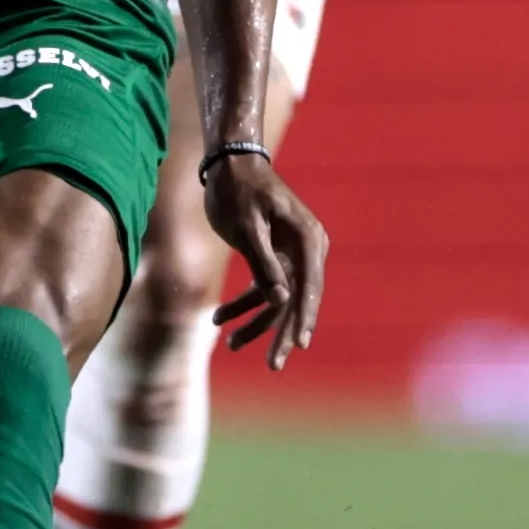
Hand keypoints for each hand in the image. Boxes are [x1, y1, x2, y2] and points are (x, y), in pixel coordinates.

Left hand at [201, 150, 329, 367]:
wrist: (228, 163)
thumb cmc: (236, 189)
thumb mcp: (246, 226)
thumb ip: (263, 262)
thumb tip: (281, 300)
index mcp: (307, 239)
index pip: (310, 286)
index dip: (303, 317)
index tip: (298, 344)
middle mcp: (306, 249)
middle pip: (298, 298)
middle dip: (281, 332)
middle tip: (273, 366)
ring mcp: (292, 254)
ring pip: (279, 298)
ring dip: (255, 321)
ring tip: (229, 345)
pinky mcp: (274, 256)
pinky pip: (264, 287)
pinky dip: (244, 303)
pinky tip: (218, 318)